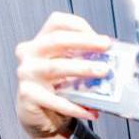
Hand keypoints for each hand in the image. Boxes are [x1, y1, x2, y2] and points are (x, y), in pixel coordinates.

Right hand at [15, 12, 111, 138]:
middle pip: (56, 40)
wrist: (38, 115)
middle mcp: (29, 54)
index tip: (102, 38)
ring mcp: (27, 73)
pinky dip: (76, 107)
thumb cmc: (57, 87)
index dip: (79, 26)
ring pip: (56, 67)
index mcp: (40, 42)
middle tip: (106, 47)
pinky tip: (91, 112)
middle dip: (84, 42)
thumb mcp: (69, 68)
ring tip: (103, 72)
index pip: (57, 23)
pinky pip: (56, 100)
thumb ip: (83, 59)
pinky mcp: (28, 95)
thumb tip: (112, 58)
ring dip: (83, 68)